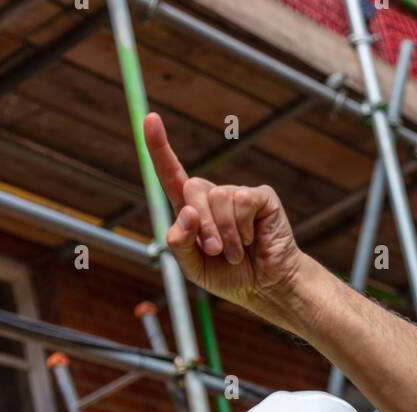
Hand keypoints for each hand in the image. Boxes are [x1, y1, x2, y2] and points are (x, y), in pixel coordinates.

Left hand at [143, 111, 303, 316]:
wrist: (266, 287)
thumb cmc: (229, 277)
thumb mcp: (194, 267)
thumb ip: (180, 244)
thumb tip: (187, 212)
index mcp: (192, 211)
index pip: (171, 175)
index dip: (159, 148)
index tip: (150, 120)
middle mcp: (213, 196)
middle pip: (192, 189)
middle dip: (201, 225)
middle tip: (214, 251)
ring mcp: (237, 194)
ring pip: (218, 197)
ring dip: (225, 233)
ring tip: (235, 254)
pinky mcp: (261, 196)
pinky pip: (243, 200)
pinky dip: (243, 227)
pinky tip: (252, 240)